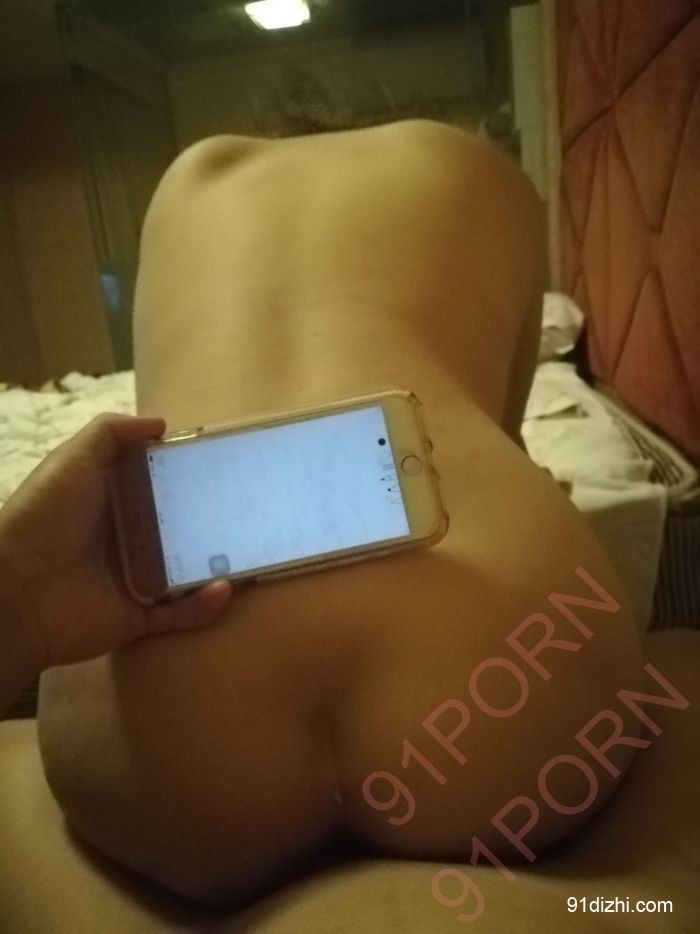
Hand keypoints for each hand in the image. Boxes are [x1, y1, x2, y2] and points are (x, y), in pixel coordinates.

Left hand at [0, 413, 232, 671]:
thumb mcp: (74, 459)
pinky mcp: (139, 617)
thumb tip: (162, 424)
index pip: (163, 484)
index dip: (192, 474)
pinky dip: (203, 606)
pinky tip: (224, 590)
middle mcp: (129, 536)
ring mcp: (137, 578)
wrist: (16, 590)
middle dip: (215, 519)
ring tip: (249, 552)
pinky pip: (180, 614)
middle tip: (250, 509)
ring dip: (219, 564)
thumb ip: (112, 433)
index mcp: (116, 499)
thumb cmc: (47, 516)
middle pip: (182, 527)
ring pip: (188, 571)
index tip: (226, 465)